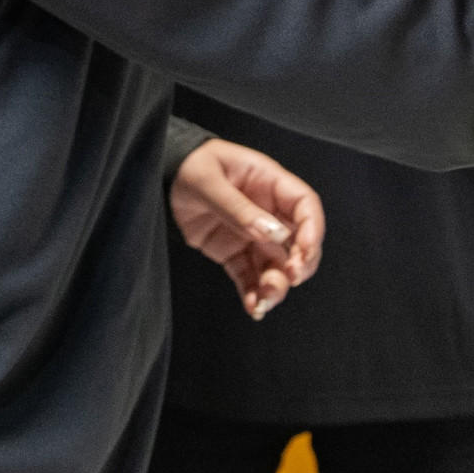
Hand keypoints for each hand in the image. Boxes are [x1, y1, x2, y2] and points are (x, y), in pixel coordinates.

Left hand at [174, 138, 323, 319]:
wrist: (162, 177)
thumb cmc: (189, 165)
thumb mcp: (209, 180)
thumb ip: (238, 207)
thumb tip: (271, 232)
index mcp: (269, 182)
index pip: (304, 205)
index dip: (312, 229)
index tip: (304, 252)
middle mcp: (267, 211)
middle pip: (298, 242)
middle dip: (299, 264)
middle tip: (290, 278)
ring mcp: (251, 234)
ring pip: (275, 265)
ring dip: (276, 285)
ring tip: (264, 300)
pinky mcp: (234, 252)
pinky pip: (249, 276)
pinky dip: (252, 293)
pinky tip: (253, 307)